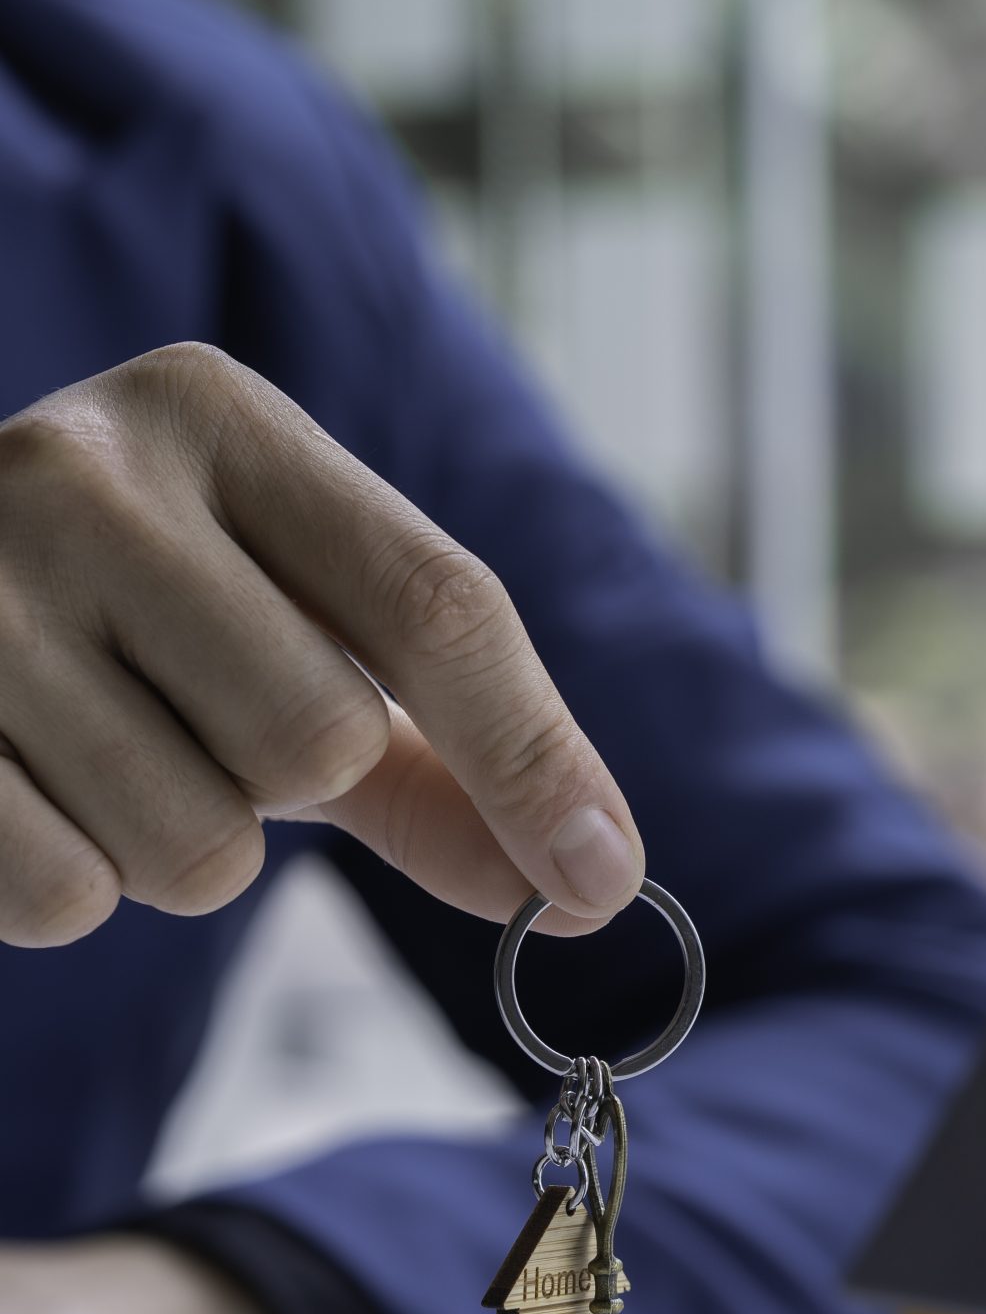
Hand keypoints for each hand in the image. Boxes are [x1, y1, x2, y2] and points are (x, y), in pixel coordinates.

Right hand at [0, 343, 643, 945]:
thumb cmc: (120, 622)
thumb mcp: (285, 638)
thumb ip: (438, 755)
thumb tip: (585, 883)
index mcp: (215, 416)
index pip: (438, 603)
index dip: (536, 760)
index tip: (599, 885)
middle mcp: (85, 472)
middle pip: (321, 740)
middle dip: (289, 792)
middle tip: (194, 730)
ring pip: (196, 845)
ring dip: (177, 852)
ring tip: (94, 756)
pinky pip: (63, 897)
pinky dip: (68, 891)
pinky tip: (20, 790)